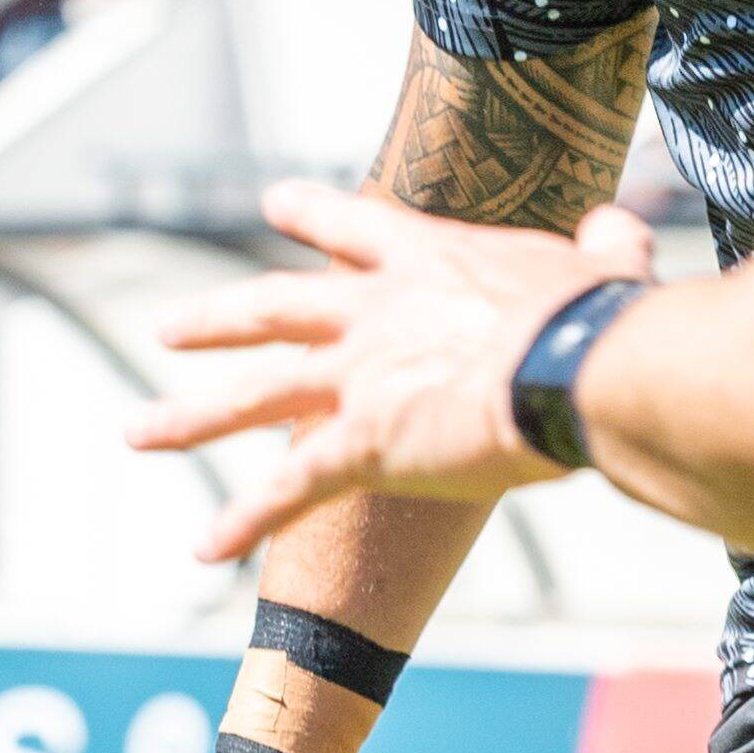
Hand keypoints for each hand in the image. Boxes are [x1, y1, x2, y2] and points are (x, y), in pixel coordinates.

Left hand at [133, 183, 651, 557]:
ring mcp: (356, 379)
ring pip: (250, 396)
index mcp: (431, 263)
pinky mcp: (358, 445)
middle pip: (271, 309)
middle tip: (167, 327)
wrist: (580, 371)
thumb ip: (605, 249)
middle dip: (215, 320)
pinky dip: (243, 521)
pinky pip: (287, 490)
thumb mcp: (607, 271)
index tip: (273, 202)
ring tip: (136, 431)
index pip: (357, 228)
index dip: (313, 214)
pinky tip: (202, 549)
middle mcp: (374, 315)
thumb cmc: (607, 323)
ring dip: (189, 417)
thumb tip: (617, 227)